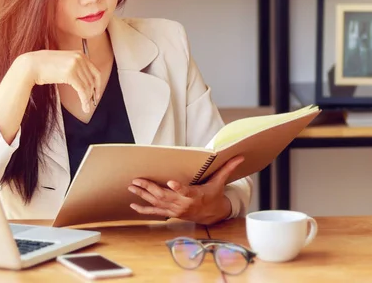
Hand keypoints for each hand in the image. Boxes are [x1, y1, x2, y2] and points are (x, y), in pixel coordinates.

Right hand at [22, 50, 101, 112]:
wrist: (30, 65)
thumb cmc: (43, 66)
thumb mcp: (63, 62)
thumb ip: (75, 67)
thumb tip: (85, 82)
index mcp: (80, 54)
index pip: (95, 71)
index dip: (97, 84)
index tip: (96, 93)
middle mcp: (80, 57)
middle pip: (93, 79)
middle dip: (93, 93)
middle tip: (92, 102)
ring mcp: (76, 65)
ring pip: (88, 86)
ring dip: (88, 99)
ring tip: (87, 107)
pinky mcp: (71, 74)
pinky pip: (82, 90)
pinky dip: (84, 100)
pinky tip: (84, 106)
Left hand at [128, 156, 244, 224]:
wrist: (212, 214)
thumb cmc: (214, 194)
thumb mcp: (220, 182)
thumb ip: (227, 168)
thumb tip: (240, 156)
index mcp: (195, 195)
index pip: (186, 191)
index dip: (178, 188)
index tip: (170, 183)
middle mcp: (183, 204)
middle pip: (164, 196)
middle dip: (150, 188)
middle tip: (137, 180)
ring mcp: (175, 210)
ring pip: (157, 203)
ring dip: (143, 195)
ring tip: (132, 187)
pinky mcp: (170, 213)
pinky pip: (155, 213)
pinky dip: (143, 210)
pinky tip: (133, 206)